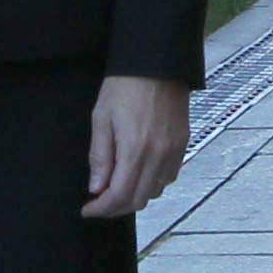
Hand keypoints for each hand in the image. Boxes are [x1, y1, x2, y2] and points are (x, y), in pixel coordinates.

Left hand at [86, 74, 191, 220]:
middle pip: (138, 200)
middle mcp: (158, 155)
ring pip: (155, 191)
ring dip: (135, 196)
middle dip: (116, 207)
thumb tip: (96, 188)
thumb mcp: (101, 119)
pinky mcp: (183, 144)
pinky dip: (152, 183)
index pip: (119, 196)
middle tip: (99, 202)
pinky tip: (139, 172)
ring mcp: (174, 150)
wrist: (156, 62)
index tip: (89, 209)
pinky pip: (169, 176)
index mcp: (135, 149)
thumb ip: (100, 157)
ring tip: (117, 186)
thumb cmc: (125, 85)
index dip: (102, 209)